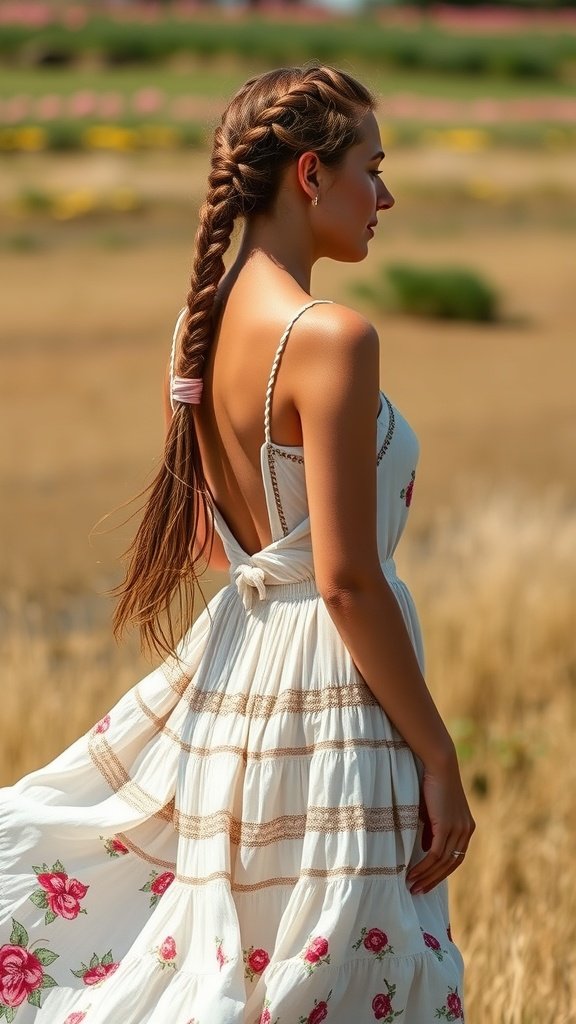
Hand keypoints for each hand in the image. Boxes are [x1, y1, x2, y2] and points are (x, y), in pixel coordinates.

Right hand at [406, 760, 474, 895]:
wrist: (438, 764)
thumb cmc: (432, 784)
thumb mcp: (433, 812)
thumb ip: (432, 830)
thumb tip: (425, 848)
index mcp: (466, 828)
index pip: (456, 858)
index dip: (441, 873)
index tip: (426, 882)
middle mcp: (466, 831)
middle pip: (450, 865)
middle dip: (433, 880)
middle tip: (416, 891)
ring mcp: (458, 829)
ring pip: (442, 862)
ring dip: (425, 876)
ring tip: (410, 885)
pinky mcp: (447, 826)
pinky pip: (435, 854)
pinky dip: (423, 866)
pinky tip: (411, 872)